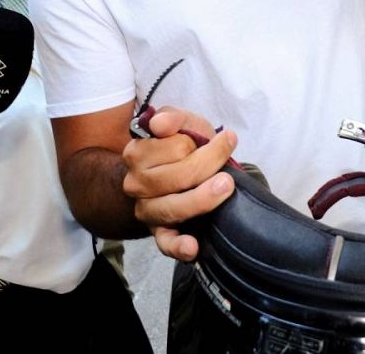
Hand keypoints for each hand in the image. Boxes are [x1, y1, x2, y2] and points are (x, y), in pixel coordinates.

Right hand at [121, 107, 237, 262]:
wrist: (179, 175)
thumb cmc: (184, 148)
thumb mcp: (183, 125)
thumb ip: (174, 117)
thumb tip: (160, 125)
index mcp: (137, 153)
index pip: (176, 148)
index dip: (200, 144)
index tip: (212, 142)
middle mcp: (135, 184)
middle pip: (178, 177)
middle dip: (209, 166)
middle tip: (228, 162)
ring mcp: (146, 211)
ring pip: (174, 208)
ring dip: (203, 199)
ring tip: (226, 186)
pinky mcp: (159, 234)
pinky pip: (165, 243)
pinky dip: (179, 247)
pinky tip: (193, 246)